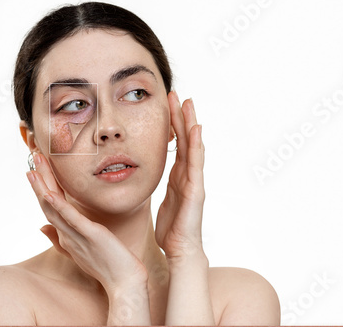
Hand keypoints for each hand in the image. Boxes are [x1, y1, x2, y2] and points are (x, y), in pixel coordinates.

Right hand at [26, 153, 147, 292]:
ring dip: (42, 187)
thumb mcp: (80, 249)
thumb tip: (41, 226)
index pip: (50, 206)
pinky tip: (49, 193)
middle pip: (47, 203)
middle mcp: (66, 234)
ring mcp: (76, 236)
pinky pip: (71, 219)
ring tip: (34, 168)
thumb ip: (60, 238)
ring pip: (53, 208)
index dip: (41, 186)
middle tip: (32, 156)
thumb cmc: (106, 266)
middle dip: (39, 179)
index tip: (36, 167)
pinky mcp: (90, 235)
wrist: (124, 283)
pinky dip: (59, 206)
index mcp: (66, 234)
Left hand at [155, 91, 205, 261]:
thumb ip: (158, 184)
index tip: (166, 104)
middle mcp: (188, 174)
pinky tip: (196, 130)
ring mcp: (194, 181)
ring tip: (188, 103)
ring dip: (191, 124)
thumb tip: (145, 174)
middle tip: (176, 94)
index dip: (172, 124)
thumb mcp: (161, 199)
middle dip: (181, 116)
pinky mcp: (196, 190)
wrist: (181, 249)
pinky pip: (196, 164)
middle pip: (185, 139)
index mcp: (178, 175)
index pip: (176, 144)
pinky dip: (197, 146)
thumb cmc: (171, 228)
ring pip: (193, 147)